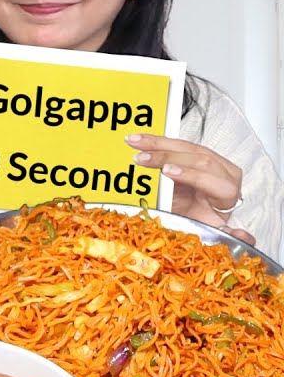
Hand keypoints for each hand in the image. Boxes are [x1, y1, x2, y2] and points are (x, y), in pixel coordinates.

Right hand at [126, 133, 250, 240]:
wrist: (199, 212)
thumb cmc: (200, 221)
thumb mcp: (210, 231)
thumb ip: (225, 234)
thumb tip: (242, 236)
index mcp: (228, 192)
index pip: (212, 178)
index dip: (190, 174)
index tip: (167, 171)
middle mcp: (223, 171)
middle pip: (198, 157)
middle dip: (167, 157)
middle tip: (142, 159)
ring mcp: (210, 157)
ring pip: (186, 146)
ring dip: (157, 143)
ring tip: (135, 143)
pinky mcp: (195, 151)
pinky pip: (176, 143)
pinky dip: (155, 141)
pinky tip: (140, 140)